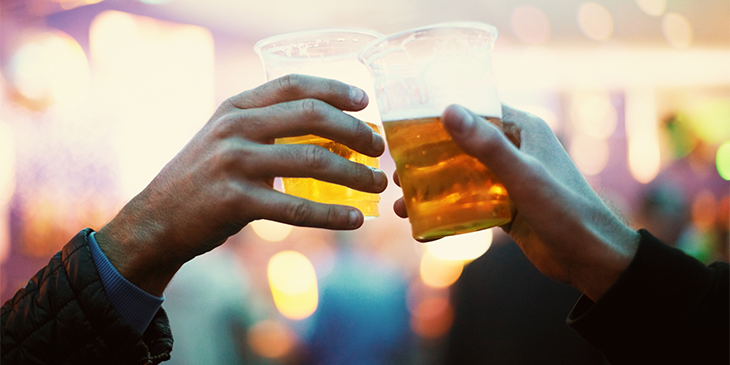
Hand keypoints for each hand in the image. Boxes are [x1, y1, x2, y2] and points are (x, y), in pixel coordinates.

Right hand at [96, 75, 386, 295]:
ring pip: (312, 161)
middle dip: (354, 130)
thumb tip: (329, 131)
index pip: (293, 85)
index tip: (365, 101)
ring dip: (353, 174)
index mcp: (236, 107)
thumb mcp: (226, 140)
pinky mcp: (236, 201)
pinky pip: (297, 208)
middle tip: (377, 148)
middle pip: (311, 117)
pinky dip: (332, 214)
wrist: (156, 219)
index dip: (334, 89)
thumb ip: (266, 128)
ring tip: (376, 184)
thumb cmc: (202, 179)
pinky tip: (355, 220)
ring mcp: (233, 163)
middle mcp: (234, 128)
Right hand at [394, 104, 638, 300]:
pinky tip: (421, 224)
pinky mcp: (506, 206)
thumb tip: (448, 110)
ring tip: (402, 201)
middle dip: (428, 158)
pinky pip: (468, 202)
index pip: (476, 110)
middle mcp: (515, 149)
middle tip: (398, 170)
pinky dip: (445, 211)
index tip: (406, 124)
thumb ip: (487, 146)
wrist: (592, 261)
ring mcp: (509, 179)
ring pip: (461, 176)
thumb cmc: (565, 211)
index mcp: (524, 129)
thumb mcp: (523, 176)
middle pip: (462, 144)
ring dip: (431, 187)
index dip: (441, 114)